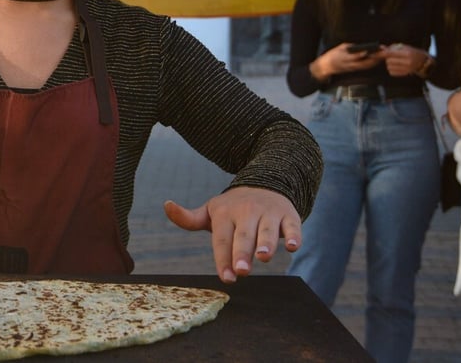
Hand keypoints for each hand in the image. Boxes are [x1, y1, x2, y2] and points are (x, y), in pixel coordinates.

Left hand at [164, 187, 300, 283]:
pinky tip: (293, 246)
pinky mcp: (288, 215)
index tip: (226, 278)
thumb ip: (188, 218)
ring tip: (264, 257)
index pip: (222, 239)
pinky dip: (294, 235)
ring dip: (266, 243)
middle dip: (242, 253)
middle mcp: (247, 212)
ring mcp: (268, 213)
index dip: (223, 259)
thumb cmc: (234, 208)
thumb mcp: (211, 211)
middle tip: (242, 271)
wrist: (266, 182)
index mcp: (225, 214)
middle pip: (244, 236)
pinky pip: (293, 225)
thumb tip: (166, 205)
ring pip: (268, 230)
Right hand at [313, 43, 383, 80]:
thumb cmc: (332, 55)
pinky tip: (378, 59)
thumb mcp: (340, 48)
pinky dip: (373, 63)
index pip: (359, 56)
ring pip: (368, 66)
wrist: (326, 67)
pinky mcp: (355, 69)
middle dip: (377, 57)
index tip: (376, 48)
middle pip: (367, 62)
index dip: (369, 53)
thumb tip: (361, 47)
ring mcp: (354, 68)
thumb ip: (351, 47)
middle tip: (385, 52)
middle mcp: (351, 65)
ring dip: (377, 61)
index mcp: (346, 58)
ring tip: (384, 55)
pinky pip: (366, 67)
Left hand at [381, 43, 425, 77]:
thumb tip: (381, 48)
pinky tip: (397, 66)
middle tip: (392, 57)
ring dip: (389, 64)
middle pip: (388, 61)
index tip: (376, 54)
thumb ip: (392, 48)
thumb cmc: (412, 52)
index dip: (382, 53)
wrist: (422, 61)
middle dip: (388, 58)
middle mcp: (407, 62)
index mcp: (407, 53)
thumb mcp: (404, 47)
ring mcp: (406, 69)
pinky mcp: (405, 73)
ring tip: (395, 61)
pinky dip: (391, 69)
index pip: (390, 53)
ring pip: (389, 67)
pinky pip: (391, 72)